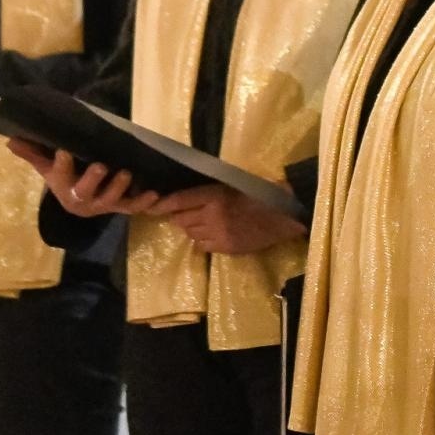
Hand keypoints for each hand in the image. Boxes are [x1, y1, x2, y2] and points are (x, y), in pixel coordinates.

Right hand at [7, 143, 161, 217]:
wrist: (78, 202)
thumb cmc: (64, 178)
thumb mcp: (47, 167)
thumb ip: (33, 153)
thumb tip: (11, 139)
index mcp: (62, 187)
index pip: (59, 176)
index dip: (61, 166)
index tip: (64, 151)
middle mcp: (82, 200)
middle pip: (85, 193)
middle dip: (92, 180)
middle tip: (102, 165)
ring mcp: (102, 204)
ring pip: (110, 201)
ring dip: (119, 189)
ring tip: (127, 174)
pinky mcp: (120, 206)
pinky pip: (132, 207)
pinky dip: (143, 203)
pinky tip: (155, 194)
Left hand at [147, 183, 305, 255]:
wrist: (282, 215)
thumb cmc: (258, 194)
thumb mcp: (231, 186)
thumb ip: (207, 193)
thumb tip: (182, 201)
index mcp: (215, 195)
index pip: (180, 201)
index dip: (163, 205)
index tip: (152, 207)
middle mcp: (212, 215)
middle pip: (182, 219)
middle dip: (180, 216)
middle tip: (184, 212)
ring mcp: (219, 234)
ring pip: (191, 233)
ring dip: (191, 228)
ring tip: (203, 222)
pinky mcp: (226, 248)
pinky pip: (202, 245)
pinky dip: (202, 240)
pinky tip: (213, 233)